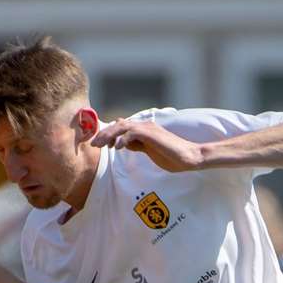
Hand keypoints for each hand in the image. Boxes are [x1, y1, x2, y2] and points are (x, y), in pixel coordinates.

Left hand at [91, 118, 205, 171]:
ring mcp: (148, 128)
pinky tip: (117, 148)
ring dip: (109, 135)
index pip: (122, 127)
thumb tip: (123, 143)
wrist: (189, 157)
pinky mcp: (151, 134)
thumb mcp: (150, 151)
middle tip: (94, 144)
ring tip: (100, 145)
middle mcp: (144, 125)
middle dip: (104, 134)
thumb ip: (137, 145)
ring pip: (122, 127)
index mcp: (144, 129)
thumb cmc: (172, 156)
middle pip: (119, 126)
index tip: (100, 144)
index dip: (109, 134)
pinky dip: (123, 139)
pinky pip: (132, 133)